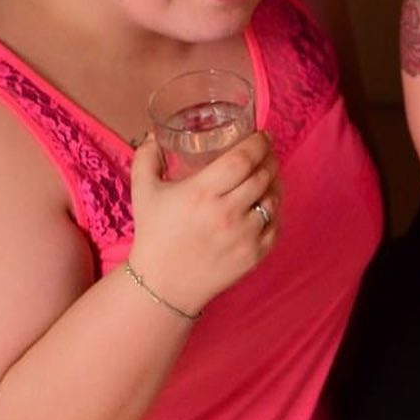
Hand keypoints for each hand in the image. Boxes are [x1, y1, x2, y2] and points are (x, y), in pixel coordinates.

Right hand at [129, 130, 279, 311]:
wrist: (163, 285)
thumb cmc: (155, 234)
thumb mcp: (143, 192)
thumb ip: (146, 159)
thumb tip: (152, 135)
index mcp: (202, 193)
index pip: (242, 159)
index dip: (258, 143)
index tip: (261, 135)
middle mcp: (227, 213)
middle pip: (262, 176)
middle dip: (269, 158)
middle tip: (266, 150)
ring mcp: (244, 236)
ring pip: (273, 199)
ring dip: (274, 182)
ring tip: (268, 174)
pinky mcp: (255, 255)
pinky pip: (276, 225)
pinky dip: (275, 210)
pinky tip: (268, 201)